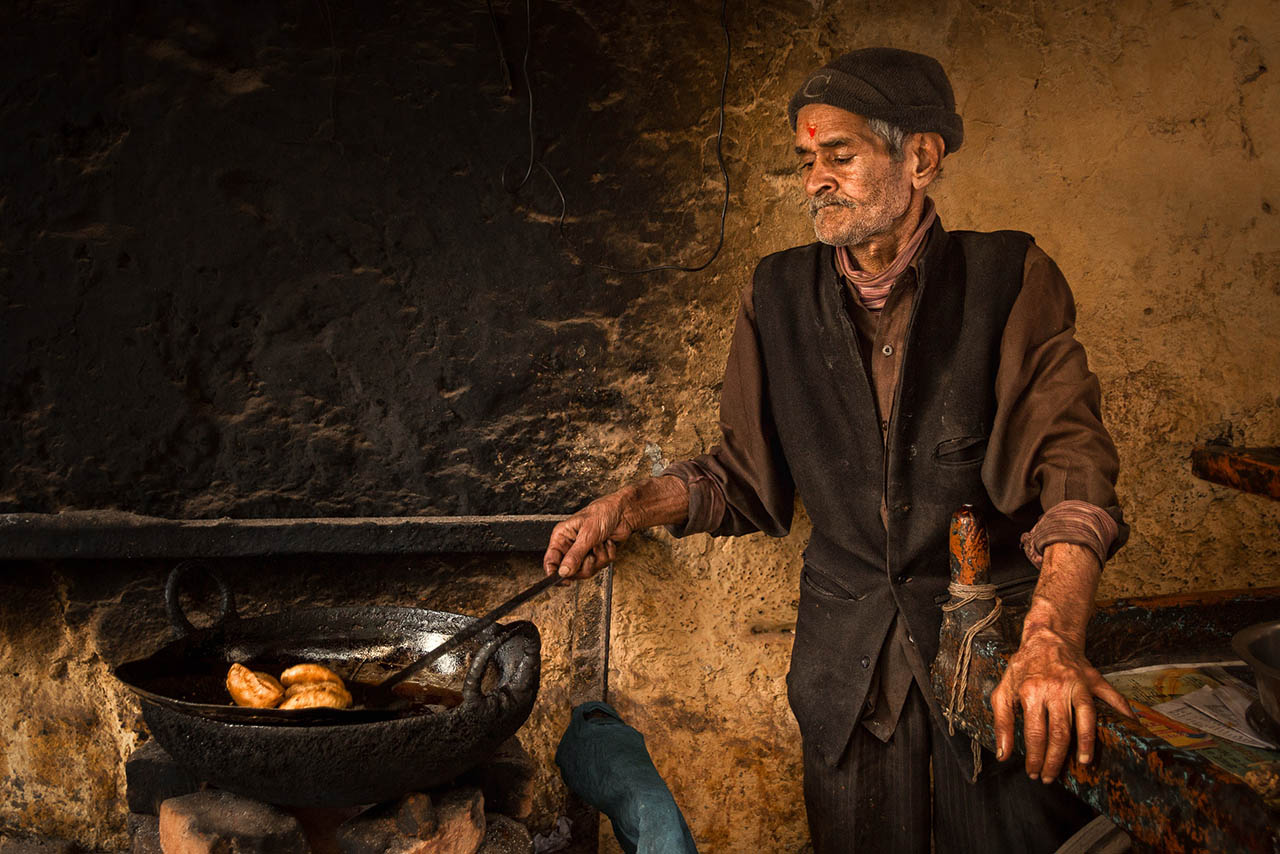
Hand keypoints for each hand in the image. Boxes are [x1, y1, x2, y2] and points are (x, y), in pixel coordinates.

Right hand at [542, 493, 632, 580]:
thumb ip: (575, 555)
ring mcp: (584, 551)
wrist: (623, 512)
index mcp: (562, 537)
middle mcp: (571, 545)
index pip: (551, 560)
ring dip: (599, 558)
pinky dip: (607, 555)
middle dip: (585, 565)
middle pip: (571, 570)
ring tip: (600, 544)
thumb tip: (563, 572)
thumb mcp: (587, 534)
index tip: (565, 581)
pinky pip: (601, 565)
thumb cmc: (602, 513)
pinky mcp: (597, 554)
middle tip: (591, 555)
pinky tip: (607, 543)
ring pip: (587, 570)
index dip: (555, 573)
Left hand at [991, 626, 1131, 781]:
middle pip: (1059, 733)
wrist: (1046, 636)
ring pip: (1084, 720)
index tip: (1034, 772)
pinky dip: (1124, 712)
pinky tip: (1132, 726)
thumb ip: (1002, 722)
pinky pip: (1113, 698)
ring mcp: (1077, 685)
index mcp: (1031, 692)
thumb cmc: (1024, 666)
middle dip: (1055, 760)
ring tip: (1083, 764)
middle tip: (1051, 776)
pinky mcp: (1094, 680)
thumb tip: (1004, 754)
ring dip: (1085, 745)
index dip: (1035, 757)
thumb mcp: (1003, 690)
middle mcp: (1056, 689)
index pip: (1035, 734)